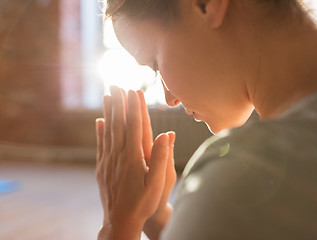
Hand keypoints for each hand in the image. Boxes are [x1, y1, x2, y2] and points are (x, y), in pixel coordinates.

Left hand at [95, 87, 174, 238]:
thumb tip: (167, 134)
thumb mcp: (157, 184)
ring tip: (107, 96)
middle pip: (118, 124)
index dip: (134, 107)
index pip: (134, 126)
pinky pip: (100, 144)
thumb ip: (161, 158)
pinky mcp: (102, 168)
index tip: (133, 91)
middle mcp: (118, 155)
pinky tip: (98, 121)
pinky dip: (99, 130)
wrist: (121, 222)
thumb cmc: (143, 204)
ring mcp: (108, 161)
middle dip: (118, 103)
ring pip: (108, 131)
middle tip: (116, 85)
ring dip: (108, 112)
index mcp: (133, 157)